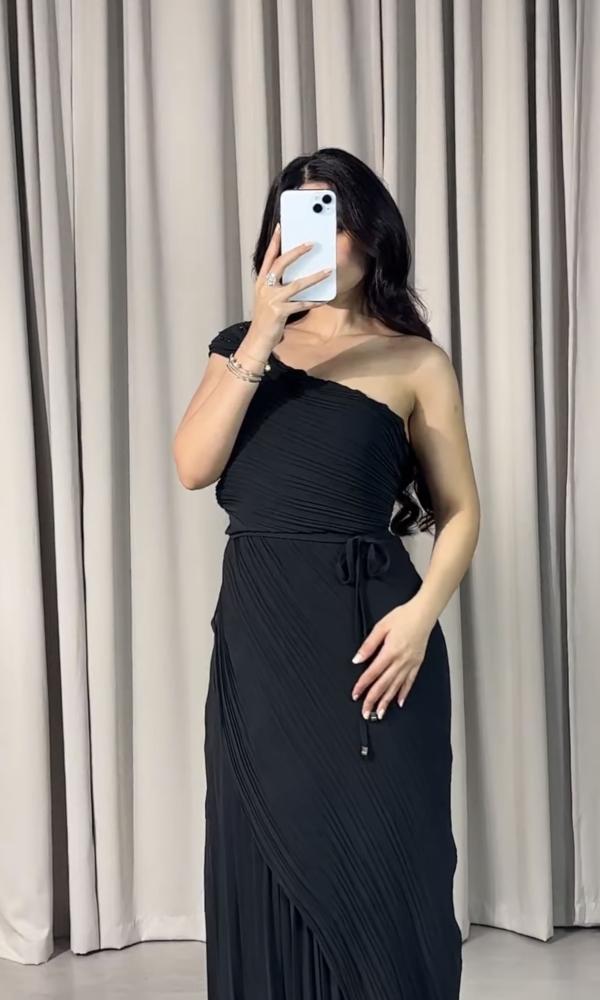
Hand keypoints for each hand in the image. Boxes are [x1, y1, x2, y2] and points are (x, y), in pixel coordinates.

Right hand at [251, 222, 332, 344]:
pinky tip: (323, 299)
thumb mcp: (266, 298)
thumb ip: (276, 286)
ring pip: (296, 284)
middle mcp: (265, 288)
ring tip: (328, 271)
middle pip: (281, 264)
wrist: (257, 339)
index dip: (275, 242)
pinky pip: (301, 304)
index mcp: (261, 282)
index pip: (268, 258)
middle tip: (310, 244)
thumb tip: (293, 275)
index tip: (281, 228)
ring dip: (314, 277)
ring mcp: (272, 299)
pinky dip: (313, 302)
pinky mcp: (280, 312)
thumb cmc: (265, 319)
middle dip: (296, 252)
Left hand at [350, 600, 435, 716]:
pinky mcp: (417, 663)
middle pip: (383, 684)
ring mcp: (410, 664)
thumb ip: (368, 645)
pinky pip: (409, 682)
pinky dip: (404, 693)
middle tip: (365, 712)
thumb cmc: (403, 617)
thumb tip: (357, 659)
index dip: (363, 685)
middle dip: (373, 700)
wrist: (423, 614)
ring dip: (387, 701)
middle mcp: (400, 661)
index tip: (355, 694)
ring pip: (396, 687)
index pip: (372, 673)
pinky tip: (399, 702)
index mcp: (390, 652)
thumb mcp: (381, 627)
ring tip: (380, 713)